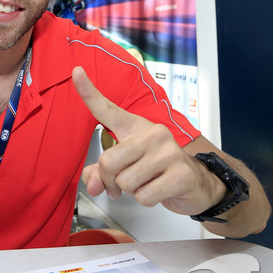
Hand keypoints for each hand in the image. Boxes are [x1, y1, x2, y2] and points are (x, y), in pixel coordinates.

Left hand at [72, 66, 223, 216]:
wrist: (196, 183)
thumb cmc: (157, 170)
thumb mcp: (126, 168)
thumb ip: (101, 174)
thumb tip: (93, 185)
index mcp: (134, 127)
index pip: (107, 108)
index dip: (88, 91)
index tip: (76, 72)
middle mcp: (152, 133)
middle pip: (109, 162)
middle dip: (111, 181)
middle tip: (122, 185)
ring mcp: (169, 152)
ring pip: (126, 182)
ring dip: (131, 192)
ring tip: (147, 184)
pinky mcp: (181, 174)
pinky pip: (145, 196)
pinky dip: (147, 200)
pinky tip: (160, 190)